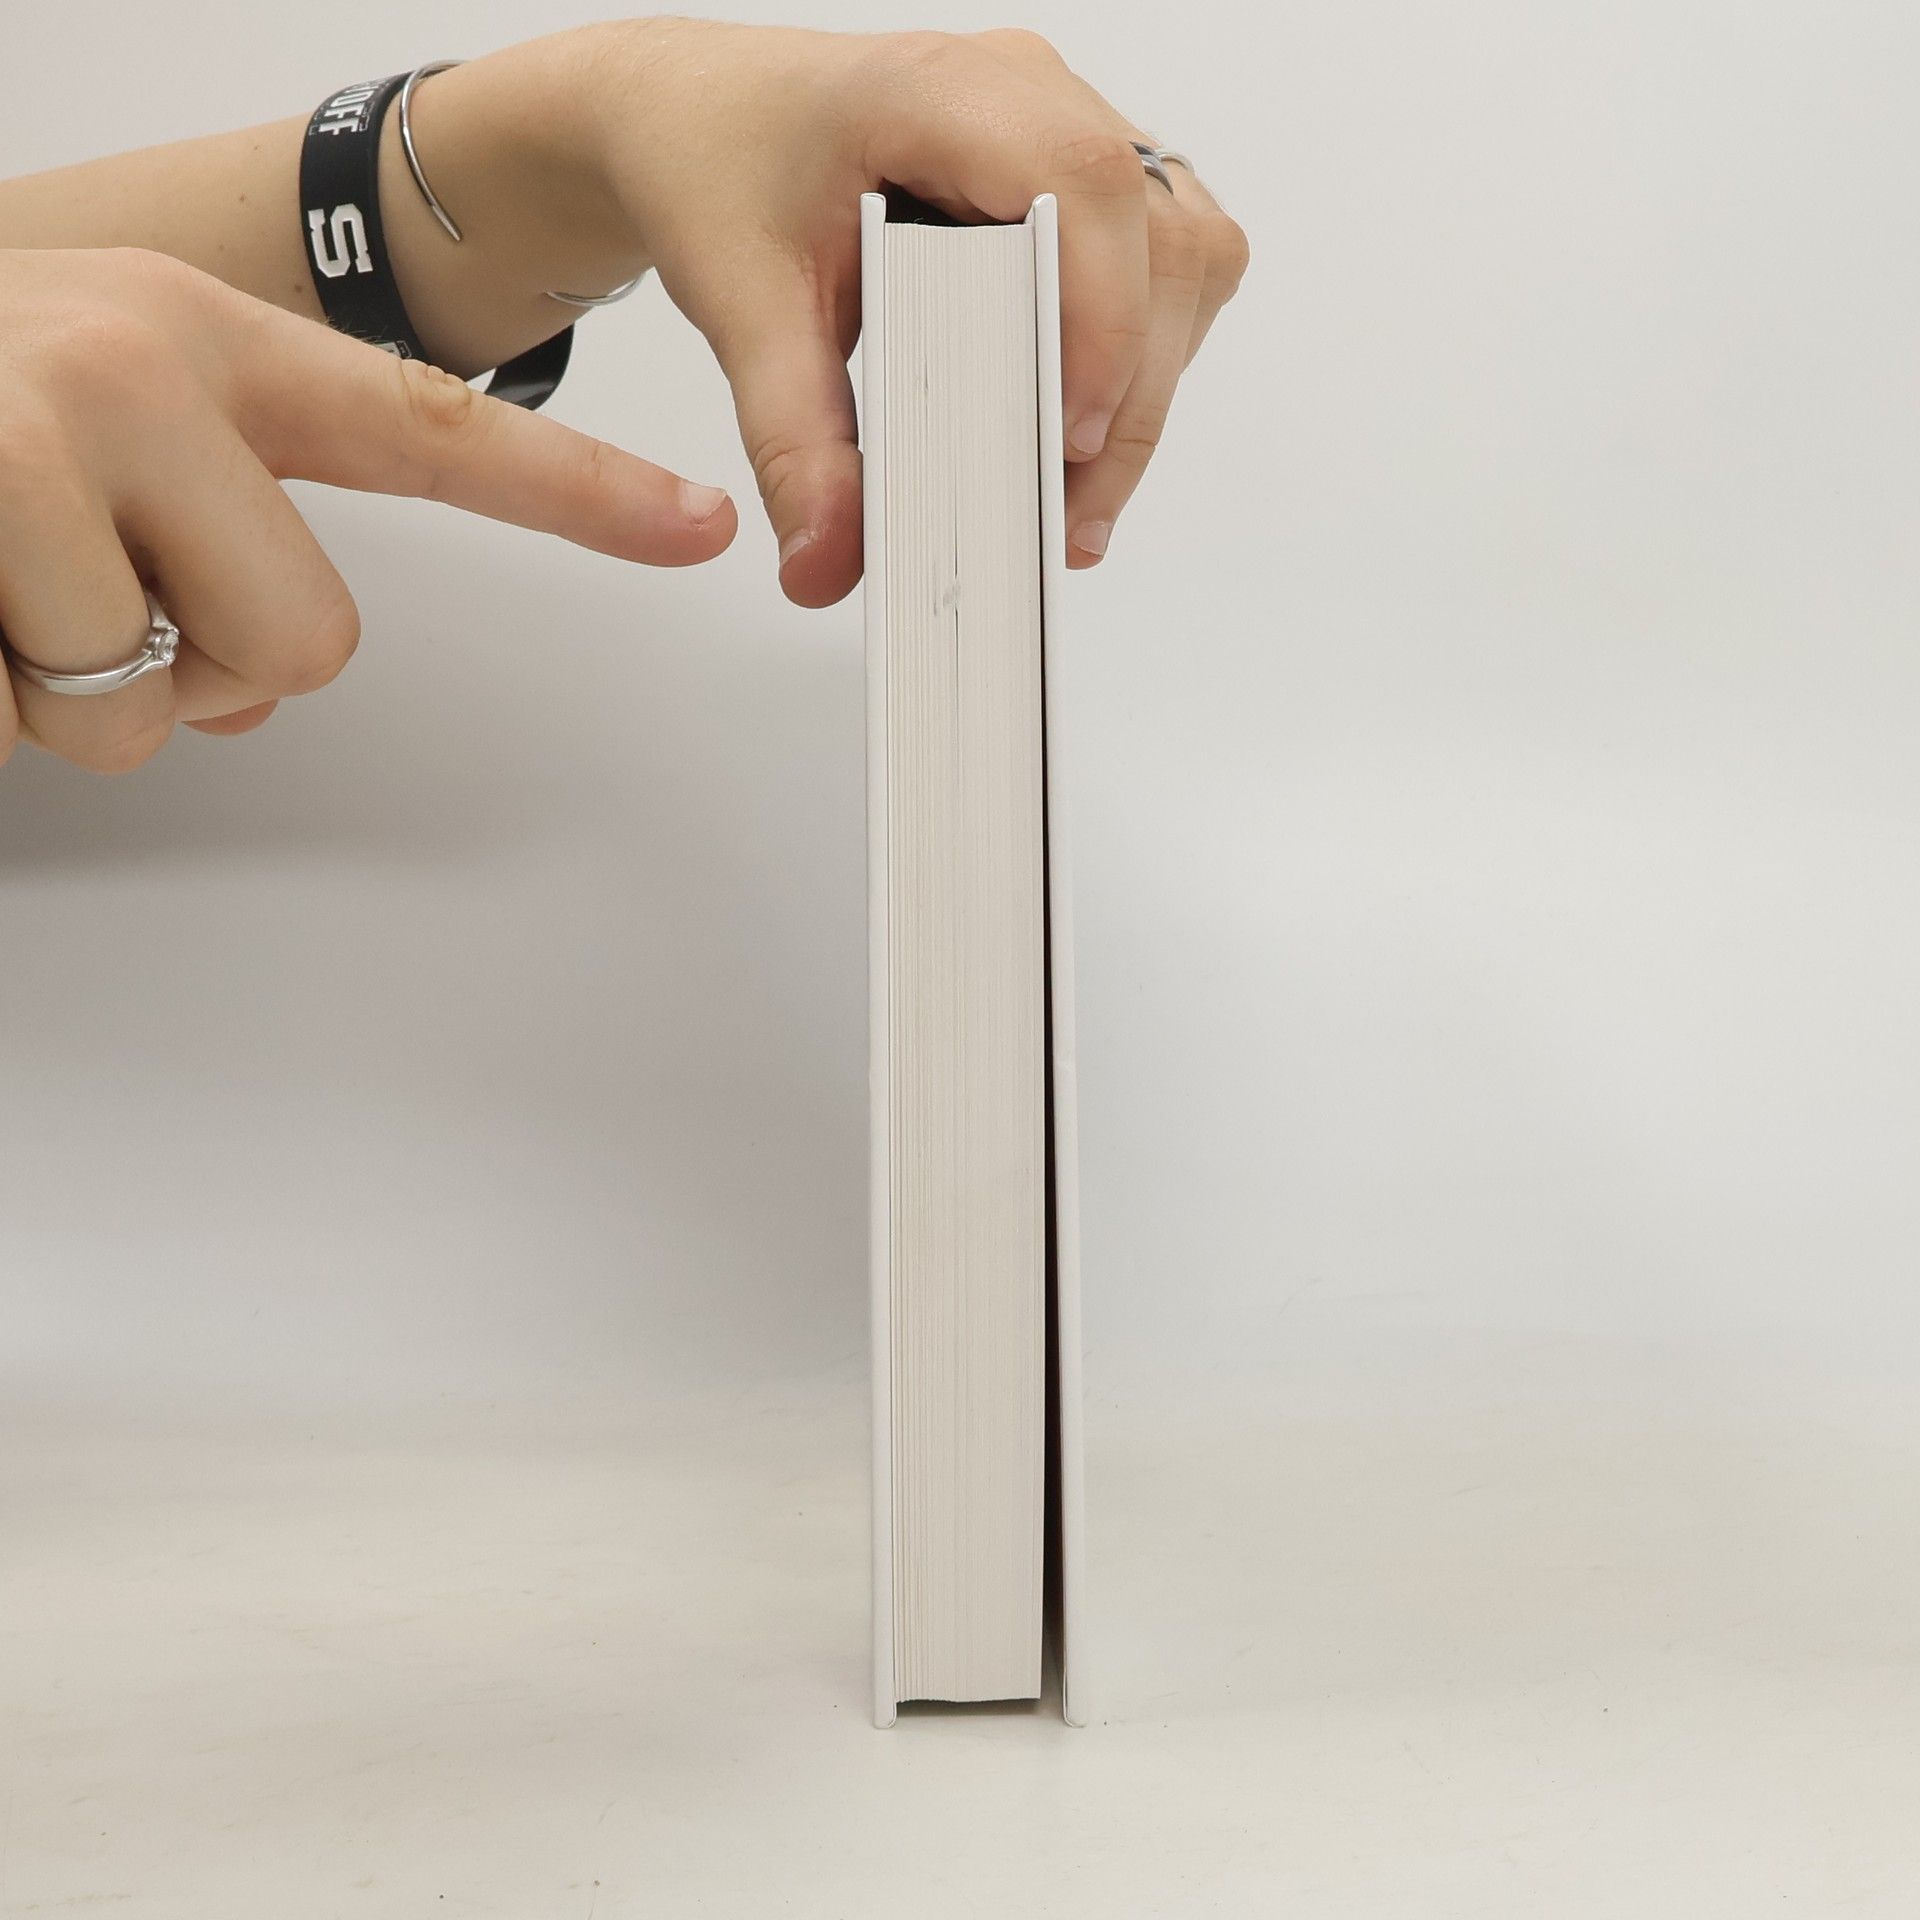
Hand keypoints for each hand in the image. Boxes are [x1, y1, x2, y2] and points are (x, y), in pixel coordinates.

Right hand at [0, 247, 734, 770]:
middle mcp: (130, 369)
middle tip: (91, 607)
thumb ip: (213, 524)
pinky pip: (16, 719)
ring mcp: (22, 442)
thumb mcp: (86, 423)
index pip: (435, 429)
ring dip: (58, 695)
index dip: (581, 492)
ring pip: (146, 708)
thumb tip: (263, 682)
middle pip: (306, 645)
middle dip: (204, 677)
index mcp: (199, 342)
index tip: (703, 526)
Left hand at [572, 21, 1248, 606]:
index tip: (1069, 439)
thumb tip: (830, 562)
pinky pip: (1169, 273)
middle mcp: (1034, 96)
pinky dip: (1141, 368)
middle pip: (1160, 241)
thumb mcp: (739, 306)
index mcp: (945, 91)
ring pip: (1185, 262)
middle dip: (1130, 398)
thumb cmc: (727, 168)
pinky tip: (1079, 446)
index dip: (1101, 317)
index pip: (1082, 183)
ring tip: (1074, 508)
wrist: (711, 119)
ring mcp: (1077, 134)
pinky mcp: (1091, 191)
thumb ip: (790, 439)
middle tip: (1067, 525)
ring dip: (1146, 391)